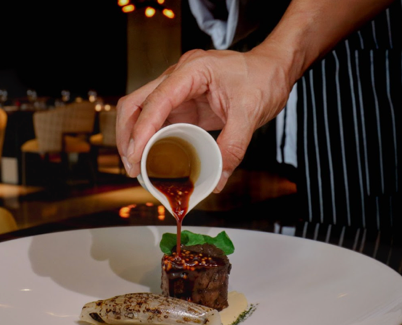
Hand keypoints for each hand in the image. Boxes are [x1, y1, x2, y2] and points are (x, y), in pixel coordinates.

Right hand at [116, 48, 293, 192]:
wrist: (274, 69)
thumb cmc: (264, 78)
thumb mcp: (251, 113)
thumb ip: (233, 146)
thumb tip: (216, 179)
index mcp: (192, 71)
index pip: (156, 101)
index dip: (141, 131)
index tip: (135, 158)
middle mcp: (178, 77)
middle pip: (136, 104)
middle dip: (128, 136)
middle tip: (132, 167)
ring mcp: (178, 90)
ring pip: (142, 112)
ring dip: (135, 139)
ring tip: (137, 167)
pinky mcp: (183, 104)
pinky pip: (158, 122)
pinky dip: (151, 141)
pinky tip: (152, 159)